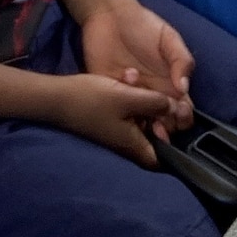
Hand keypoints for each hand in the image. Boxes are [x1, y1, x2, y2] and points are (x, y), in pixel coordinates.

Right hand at [50, 73, 182, 166]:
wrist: (57, 96)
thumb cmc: (92, 101)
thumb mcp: (128, 98)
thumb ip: (155, 103)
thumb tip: (175, 107)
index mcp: (135, 146)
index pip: (165, 158)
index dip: (176, 144)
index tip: (178, 121)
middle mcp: (128, 143)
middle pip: (155, 131)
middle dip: (157, 109)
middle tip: (158, 93)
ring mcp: (117, 131)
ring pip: (141, 116)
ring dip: (142, 97)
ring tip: (133, 78)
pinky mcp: (109, 119)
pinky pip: (128, 110)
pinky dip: (130, 96)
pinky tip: (124, 78)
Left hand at [79, 0, 194, 129]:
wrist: (110, 14)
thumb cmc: (144, 25)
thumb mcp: (169, 39)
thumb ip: (182, 61)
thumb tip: (184, 88)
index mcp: (169, 86)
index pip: (182, 112)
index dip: (183, 117)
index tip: (180, 111)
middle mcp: (151, 96)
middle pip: (163, 124)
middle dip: (165, 127)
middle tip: (160, 119)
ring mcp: (129, 96)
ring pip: (139, 121)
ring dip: (143, 120)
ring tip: (142, 102)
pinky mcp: (108, 91)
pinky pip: (117, 106)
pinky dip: (122, 102)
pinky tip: (125, 81)